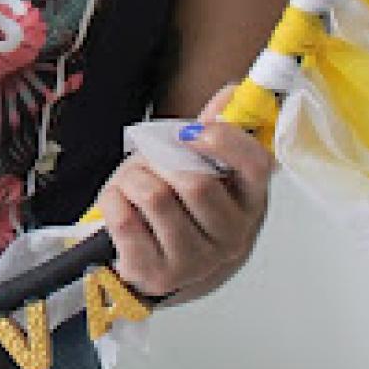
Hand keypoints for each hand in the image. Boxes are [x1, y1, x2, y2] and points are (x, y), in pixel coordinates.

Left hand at [97, 87, 273, 304]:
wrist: (155, 261)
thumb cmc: (178, 206)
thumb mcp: (198, 165)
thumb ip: (214, 130)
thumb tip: (232, 93)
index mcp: (250, 202)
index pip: (255, 164)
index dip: (223, 140)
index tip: (190, 133)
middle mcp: (231, 238)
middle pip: (195, 182)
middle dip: (160, 161)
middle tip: (151, 164)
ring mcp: (195, 262)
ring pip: (155, 197)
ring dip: (133, 179)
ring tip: (135, 186)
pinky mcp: (156, 275)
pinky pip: (124, 219)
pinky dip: (113, 200)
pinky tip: (121, 206)